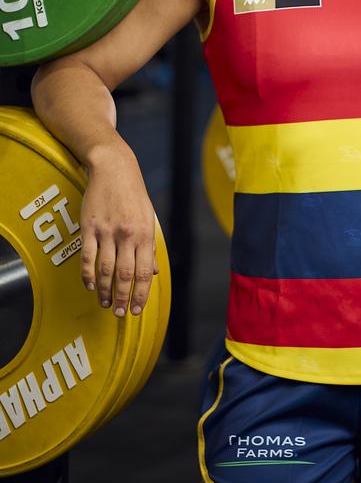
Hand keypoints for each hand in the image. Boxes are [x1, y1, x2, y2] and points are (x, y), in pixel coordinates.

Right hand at [80, 147, 157, 316]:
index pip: (144, 272)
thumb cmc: (134, 194)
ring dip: (104, 291)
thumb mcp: (148, 218)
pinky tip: (89, 286)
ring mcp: (107, 232)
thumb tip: (152, 273)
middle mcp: (127, 235)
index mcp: (145, 234)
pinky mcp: (89, 228)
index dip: (141, 294)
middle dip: (123, 298)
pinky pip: (87, 257)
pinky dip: (87, 275)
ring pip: (104, 270)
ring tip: (104, 304)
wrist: (114, 168)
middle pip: (125, 275)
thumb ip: (149, 247)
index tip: (137, 310)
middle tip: (120, 314)